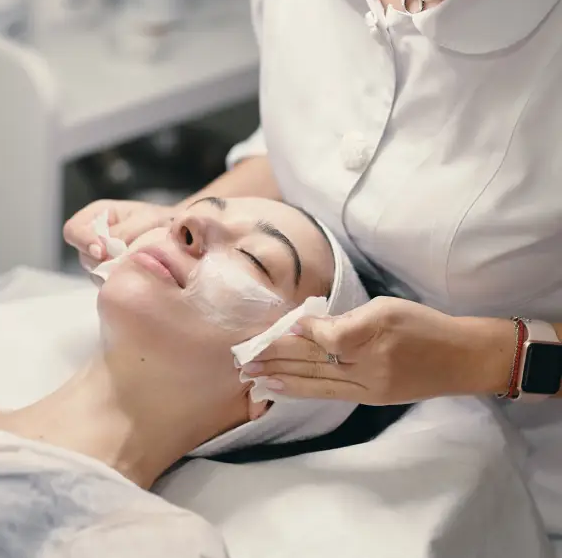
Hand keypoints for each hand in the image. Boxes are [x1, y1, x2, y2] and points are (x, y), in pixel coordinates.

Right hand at [63, 200, 175, 270]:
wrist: (180, 236)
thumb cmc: (161, 220)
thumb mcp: (145, 218)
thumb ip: (124, 232)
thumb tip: (106, 250)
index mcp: (97, 216)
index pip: (73, 230)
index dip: (83, 241)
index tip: (101, 251)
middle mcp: (95, 239)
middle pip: (84, 255)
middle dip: (104, 259)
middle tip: (128, 258)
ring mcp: (103, 260)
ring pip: (96, 272)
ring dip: (115, 270)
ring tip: (140, 262)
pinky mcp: (113, 276)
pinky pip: (109, 283)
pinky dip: (122, 280)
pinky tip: (139, 272)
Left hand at [242, 297, 512, 404]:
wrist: (462, 359)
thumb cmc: (423, 325)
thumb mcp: (388, 307)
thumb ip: (348, 318)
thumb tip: (308, 325)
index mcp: (376, 333)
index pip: (329, 337)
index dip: (300, 332)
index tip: (275, 327)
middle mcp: (371, 365)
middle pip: (314, 361)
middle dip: (275, 357)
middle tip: (242, 356)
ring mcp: (370, 386)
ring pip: (316, 381)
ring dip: (280, 377)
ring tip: (250, 376)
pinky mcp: (371, 399)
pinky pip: (328, 393)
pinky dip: (300, 390)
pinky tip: (279, 387)